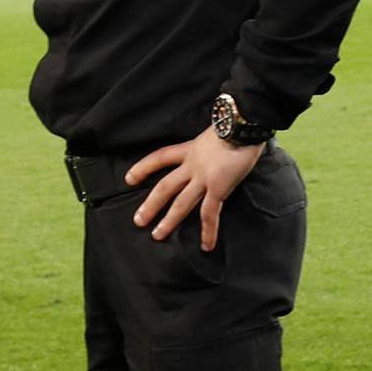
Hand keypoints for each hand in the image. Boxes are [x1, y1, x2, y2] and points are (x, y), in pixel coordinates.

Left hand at [126, 129, 265, 247]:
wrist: (242, 125)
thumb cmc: (235, 127)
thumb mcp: (214, 134)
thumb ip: (209, 147)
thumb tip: (215, 152)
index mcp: (189, 150)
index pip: (160, 158)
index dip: (143, 168)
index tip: (129, 178)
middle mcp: (192, 165)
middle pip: (165, 186)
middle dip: (150, 205)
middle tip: (138, 221)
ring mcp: (203, 178)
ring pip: (181, 203)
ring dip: (169, 221)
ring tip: (157, 236)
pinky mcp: (218, 188)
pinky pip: (210, 213)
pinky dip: (208, 231)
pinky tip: (206, 245)